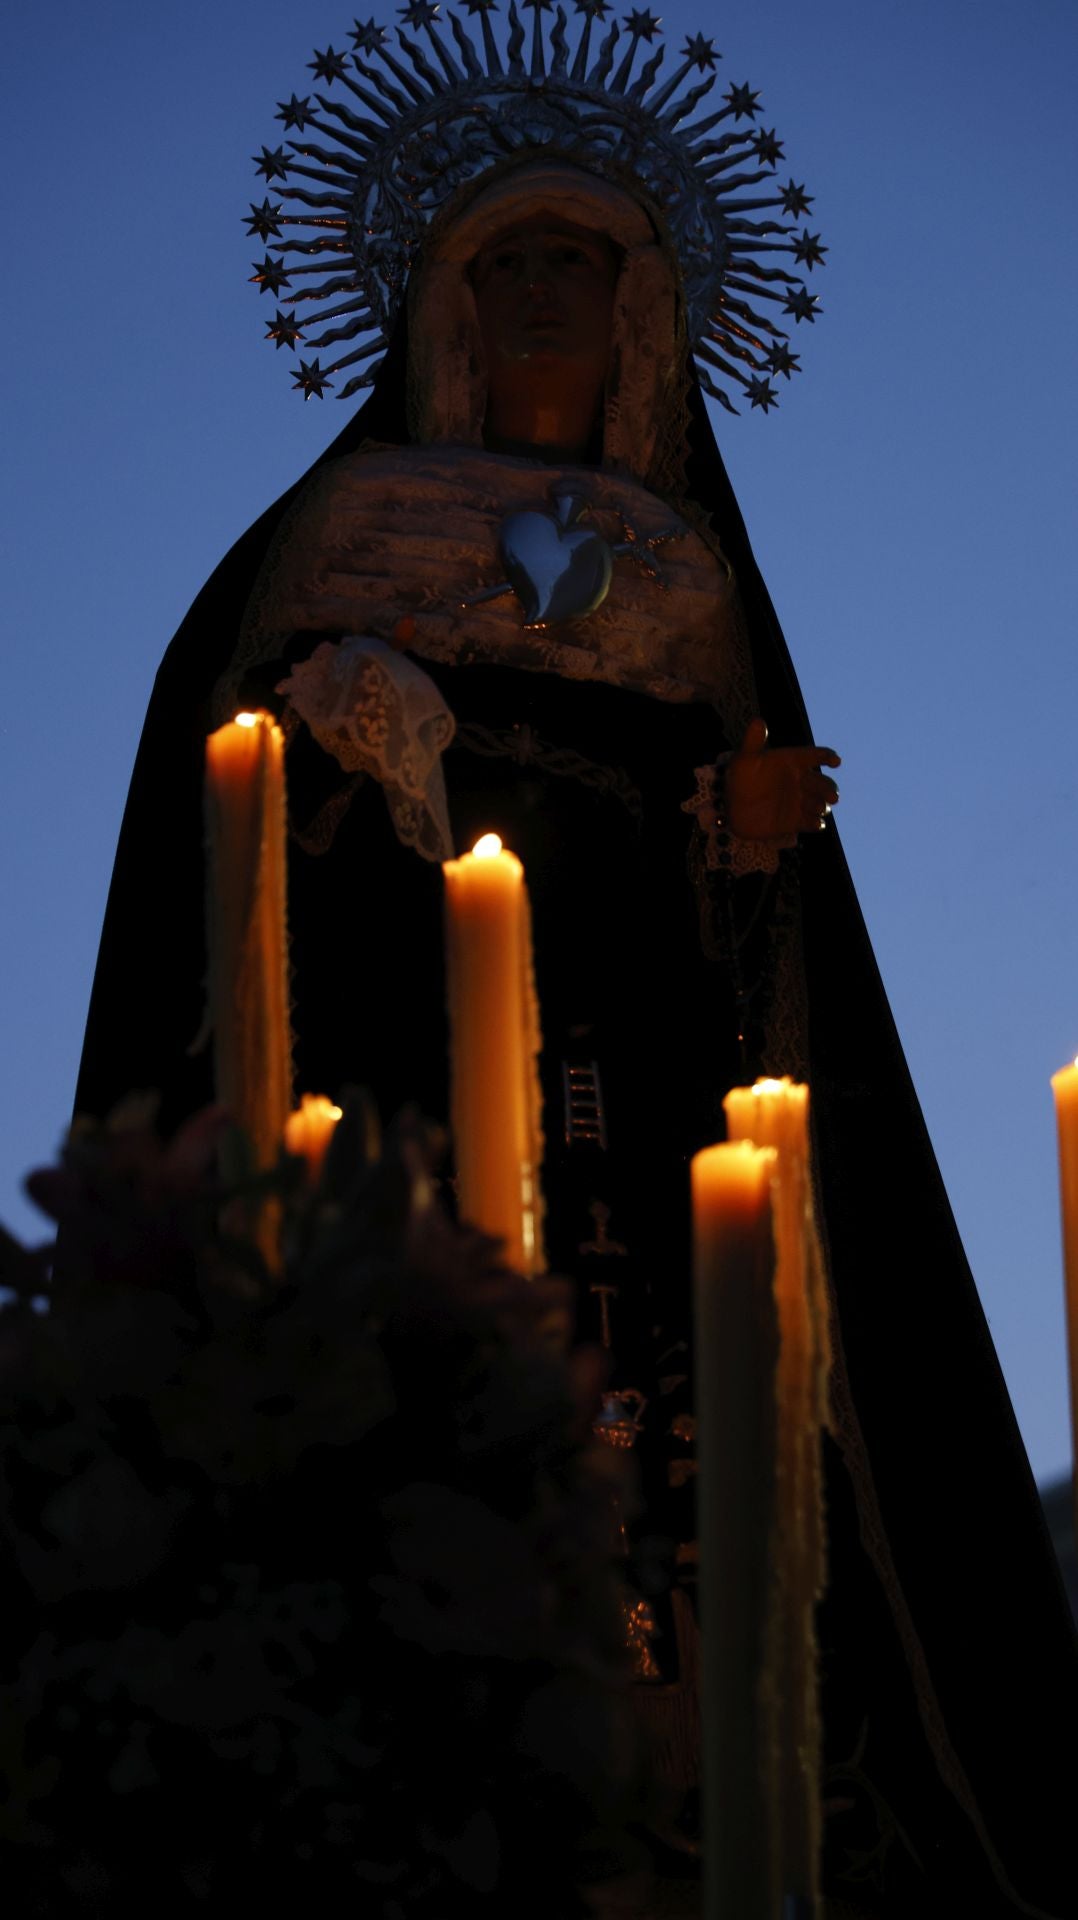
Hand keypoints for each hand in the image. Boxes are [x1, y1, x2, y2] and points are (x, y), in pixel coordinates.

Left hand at [725, 717, 840, 841]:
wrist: (731, 807)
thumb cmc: (740, 778)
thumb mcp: (744, 759)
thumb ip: (753, 741)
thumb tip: (757, 720)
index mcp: (793, 762)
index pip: (815, 755)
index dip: (828, 756)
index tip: (835, 761)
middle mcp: (800, 781)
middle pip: (823, 783)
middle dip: (830, 789)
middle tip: (832, 796)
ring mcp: (799, 802)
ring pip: (820, 803)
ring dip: (823, 806)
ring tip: (819, 808)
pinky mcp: (795, 821)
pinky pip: (811, 823)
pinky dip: (816, 823)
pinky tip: (815, 823)